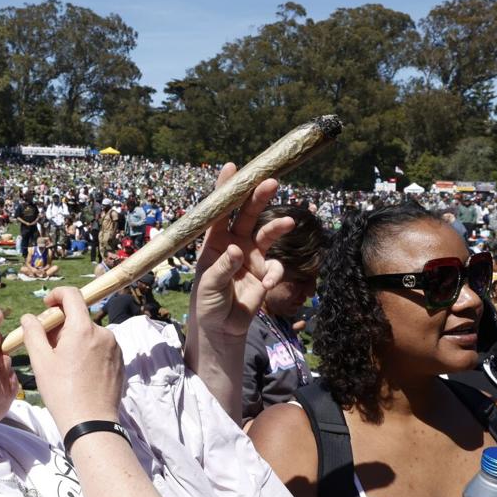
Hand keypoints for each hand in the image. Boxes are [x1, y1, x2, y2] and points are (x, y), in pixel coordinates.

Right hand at [22, 287, 123, 432]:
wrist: (91, 423)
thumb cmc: (62, 392)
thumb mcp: (41, 361)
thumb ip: (33, 333)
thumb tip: (29, 317)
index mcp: (83, 329)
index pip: (72, 295)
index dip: (56, 296)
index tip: (46, 306)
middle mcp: (103, 333)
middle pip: (79, 317)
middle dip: (62, 326)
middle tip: (47, 347)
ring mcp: (115, 347)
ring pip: (89, 334)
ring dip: (75, 340)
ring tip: (63, 365)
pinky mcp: (120, 361)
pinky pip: (100, 347)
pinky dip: (87, 351)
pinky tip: (78, 373)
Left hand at [190, 163, 292, 338]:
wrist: (222, 327)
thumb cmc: (208, 302)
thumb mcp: (210, 286)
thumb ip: (223, 267)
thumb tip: (236, 249)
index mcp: (214, 241)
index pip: (219, 211)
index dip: (226, 189)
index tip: (232, 168)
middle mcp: (234, 243)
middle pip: (247, 214)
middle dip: (259, 197)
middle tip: (270, 181)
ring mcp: (252, 257)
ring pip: (267, 234)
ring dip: (277, 227)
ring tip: (289, 222)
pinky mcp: (265, 273)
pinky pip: (275, 267)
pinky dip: (274, 274)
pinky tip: (267, 286)